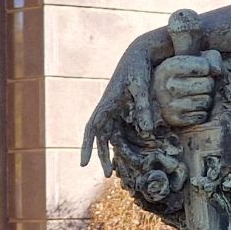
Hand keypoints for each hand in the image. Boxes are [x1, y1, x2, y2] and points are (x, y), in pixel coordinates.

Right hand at [81, 39, 159, 174]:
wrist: (139, 54)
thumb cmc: (138, 68)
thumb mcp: (141, 87)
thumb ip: (144, 107)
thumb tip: (147, 132)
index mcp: (107, 104)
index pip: (93, 130)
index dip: (87, 147)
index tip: (83, 164)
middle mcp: (107, 109)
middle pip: (100, 137)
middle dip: (101, 156)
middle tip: (107, 175)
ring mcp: (115, 109)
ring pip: (110, 136)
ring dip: (111, 152)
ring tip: (113, 170)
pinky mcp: (123, 108)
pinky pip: (120, 129)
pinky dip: (121, 142)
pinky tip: (127, 153)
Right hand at [153, 53, 221, 128]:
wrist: (169, 96)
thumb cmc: (190, 74)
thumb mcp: (199, 59)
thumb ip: (211, 59)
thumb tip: (217, 71)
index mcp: (168, 67)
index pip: (205, 66)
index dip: (208, 69)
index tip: (200, 70)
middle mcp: (165, 85)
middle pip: (208, 85)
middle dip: (209, 85)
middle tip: (199, 85)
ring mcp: (167, 104)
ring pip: (205, 101)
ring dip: (206, 100)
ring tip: (195, 96)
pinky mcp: (174, 119)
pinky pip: (201, 116)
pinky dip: (201, 113)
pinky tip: (191, 108)